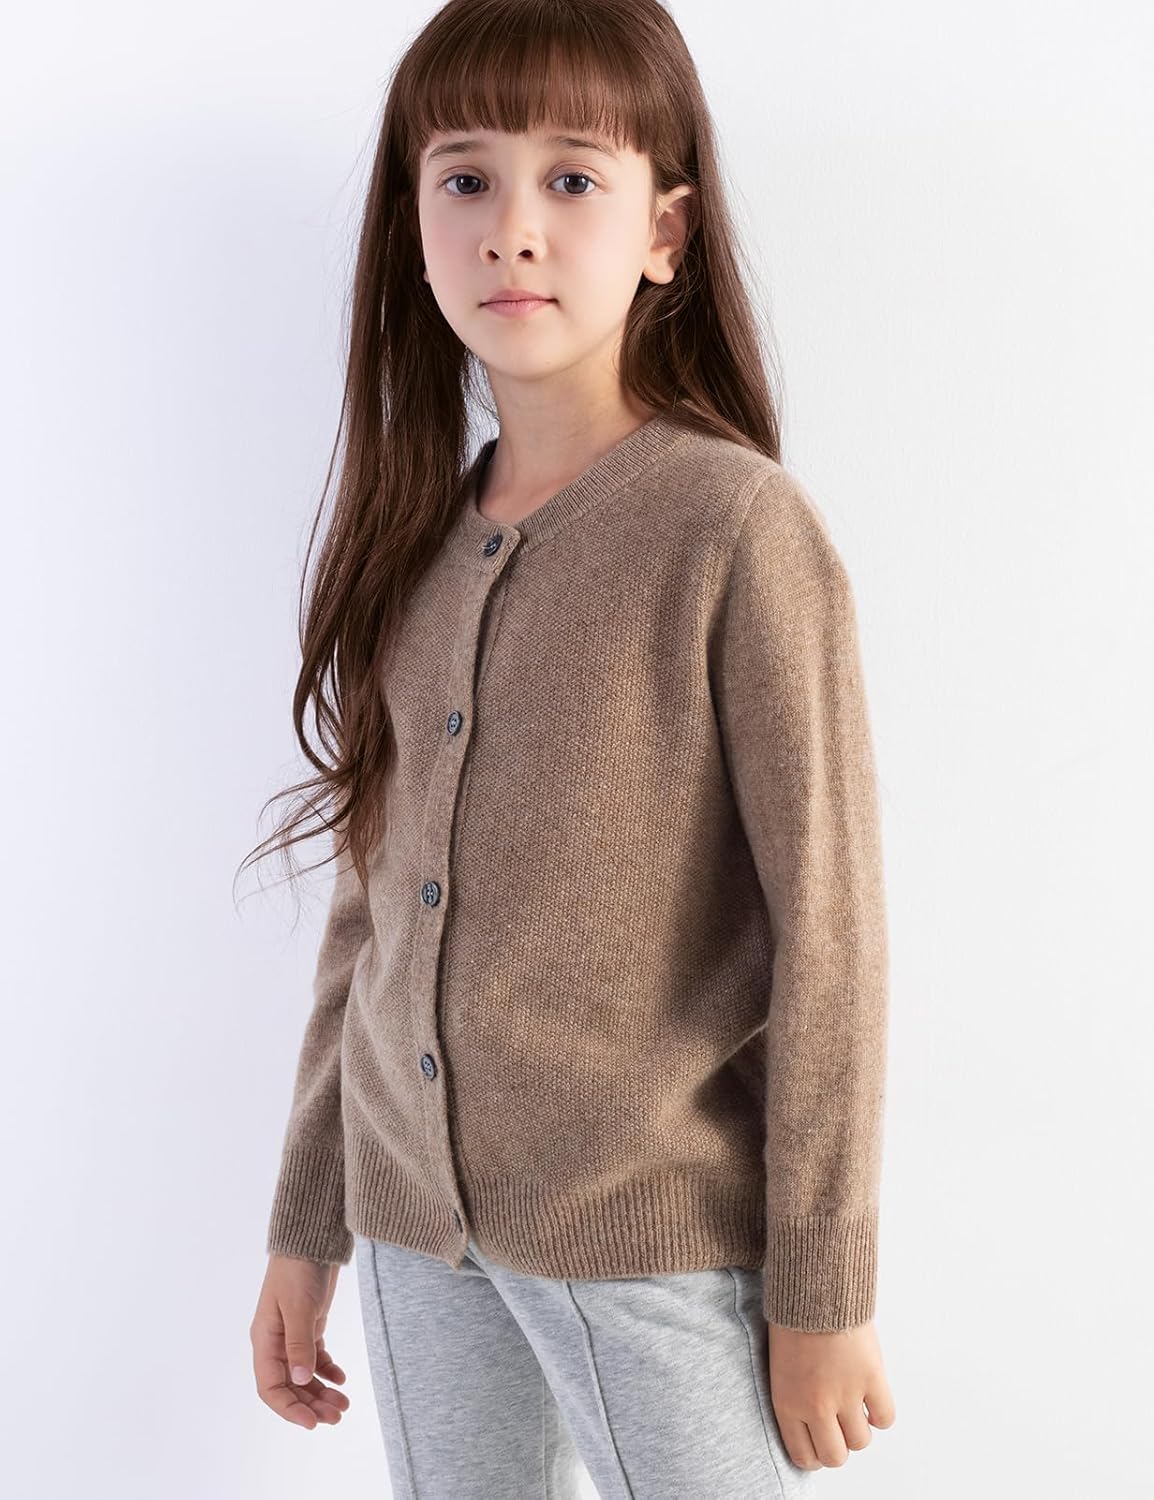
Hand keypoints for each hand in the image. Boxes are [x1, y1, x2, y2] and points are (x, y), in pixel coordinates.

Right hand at [251, 1253, 350, 1428]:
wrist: (311, 1239)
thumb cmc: (298, 1269)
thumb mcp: (299, 1308)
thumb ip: (299, 1344)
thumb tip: (299, 1380)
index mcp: (264, 1340)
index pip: (270, 1388)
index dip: (289, 1409)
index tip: (312, 1423)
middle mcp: (275, 1343)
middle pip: (289, 1386)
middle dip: (311, 1404)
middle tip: (337, 1416)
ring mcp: (291, 1335)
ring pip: (303, 1376)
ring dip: (321, 1392)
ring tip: (343, 1404)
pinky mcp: (308, 1326)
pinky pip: (315, 1359)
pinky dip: (327, 1371)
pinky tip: (341, 1379)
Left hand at [766, 1319, 895, 1468]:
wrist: (813, 1287)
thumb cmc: (792, 1321)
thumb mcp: (781, 1367)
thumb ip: (796, 1400)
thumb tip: (814, 1426)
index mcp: (787, 1403)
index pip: (804, 1456)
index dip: (816, 1453)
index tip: (821, 1441)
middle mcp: (815, 1406)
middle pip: (835, 1457)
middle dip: (839, 1445)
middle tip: (840, 1425)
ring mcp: (845, 1394)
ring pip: (861, 1442)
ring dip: (860, 1427)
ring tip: (855, 1405)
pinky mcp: (871, 1378)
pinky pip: (885, 1417)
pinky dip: (881, 1412)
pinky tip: (872, 1397)